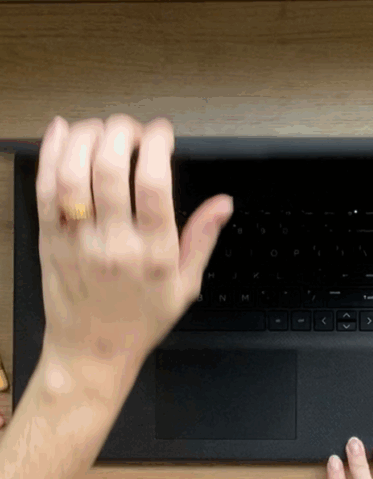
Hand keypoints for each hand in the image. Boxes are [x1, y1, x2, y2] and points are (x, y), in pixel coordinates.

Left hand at [35, 114, 231, 372]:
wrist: (94, 350)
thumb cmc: (141, 319)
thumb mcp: (187, 285)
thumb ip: (203, 238)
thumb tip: (223, 203)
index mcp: (154, 253)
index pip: (153, 186)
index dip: (156, 146)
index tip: (162, 133)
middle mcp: (114, 244)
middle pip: (109, 170)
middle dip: (121, 133)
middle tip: (131, 128)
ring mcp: (77, 241)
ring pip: (72, 174)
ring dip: (86, 138)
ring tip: (101, 128)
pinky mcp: (49, 240)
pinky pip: (44, 189)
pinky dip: (52, 154)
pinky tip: (63, 132)